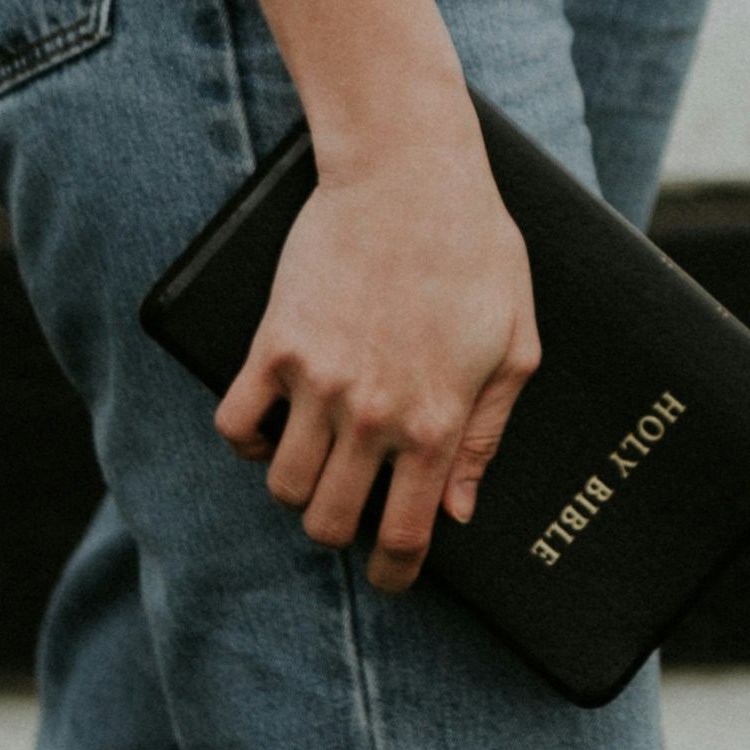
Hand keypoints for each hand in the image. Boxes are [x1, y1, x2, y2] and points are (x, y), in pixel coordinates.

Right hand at [213, 105, 539, 595]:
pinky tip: (272, 428)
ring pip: (282, 486)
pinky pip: (235, 425)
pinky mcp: (274, 345)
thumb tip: (459, 510)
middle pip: (331, 523)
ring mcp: (318, 382)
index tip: (391, 576)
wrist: (409, 173)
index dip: (395, 573)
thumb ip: (488, 435)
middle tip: (351, 514)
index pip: (406, 535)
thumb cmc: (476, 250)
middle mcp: (374, 413)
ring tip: (316, 467)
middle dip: (340, 534)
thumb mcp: (515, 346)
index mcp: (437, 420)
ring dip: (296, 490)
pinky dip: (246, 440)